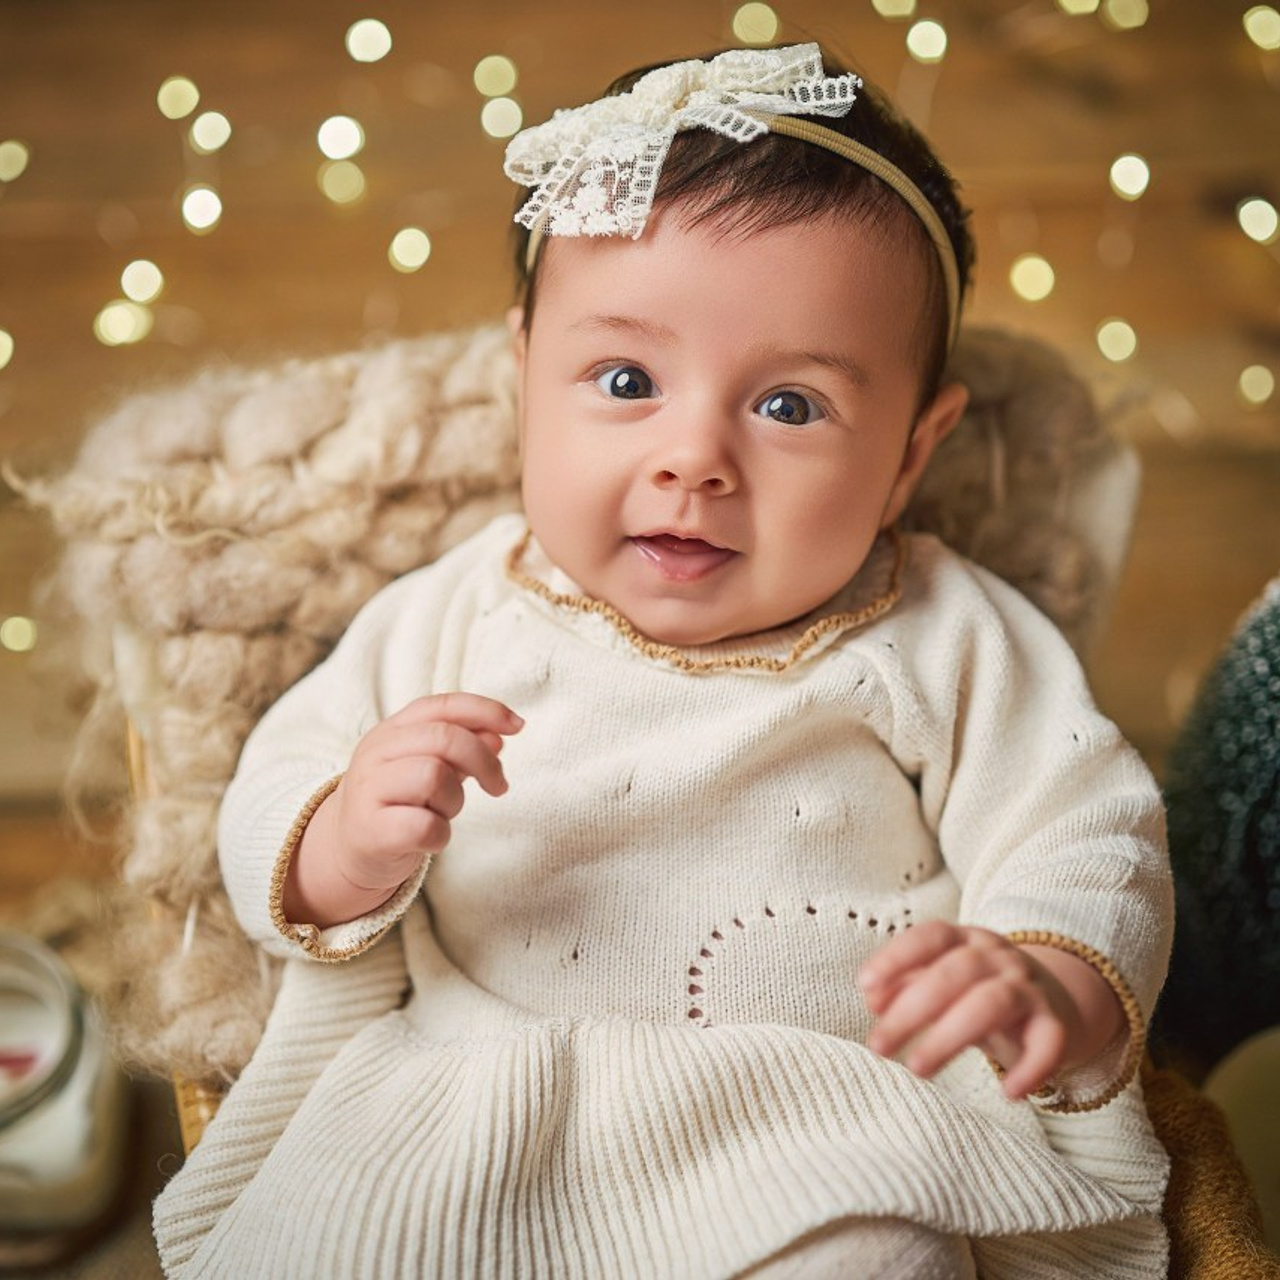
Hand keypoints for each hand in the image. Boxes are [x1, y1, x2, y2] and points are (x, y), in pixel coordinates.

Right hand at [285, 693, 522, 926]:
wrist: (347, 851)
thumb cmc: (398, 804)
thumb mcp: (428, 767)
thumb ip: (461, 749)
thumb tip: (500, 735)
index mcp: (391, 730)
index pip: (442, 705)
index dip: (485, 710)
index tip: (518, 726)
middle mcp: (375, 753)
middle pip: (444, 738)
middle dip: (483, 761)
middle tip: (498, 785)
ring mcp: (368, 791)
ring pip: (434, 777)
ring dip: (455, 800)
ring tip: (444, 813)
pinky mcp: (370, 831)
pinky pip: (425, 826)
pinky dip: (441, 835)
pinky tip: (432, 838)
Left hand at [859, 922, 1076, 1099]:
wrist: (1058, 1000)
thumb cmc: (982, 991)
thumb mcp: (943, 981)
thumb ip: (906, 985)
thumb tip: (872, 1000)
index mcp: (966, 939)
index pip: (932, 936)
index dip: (897, 957)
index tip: (865, 985)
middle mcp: (998, 957)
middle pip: (955, 972)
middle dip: (911, 1009)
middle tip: (878, 1046)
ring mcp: (1030, 988)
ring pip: (992, 1003)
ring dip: (950, 1036)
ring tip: (918, 1069)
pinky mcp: (1057, 1023)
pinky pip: (1048, 1041)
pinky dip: (1031, 1067)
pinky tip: (1009, 1093)